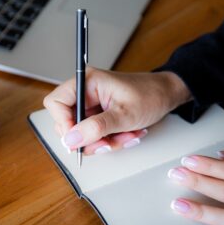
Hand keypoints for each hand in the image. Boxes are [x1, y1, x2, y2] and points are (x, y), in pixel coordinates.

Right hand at [43, 67, 190, 154]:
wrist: (168, 95)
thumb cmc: (150, 95)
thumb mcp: (124, 115)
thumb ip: (96, 127)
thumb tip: (71, 139)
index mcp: (88, 82)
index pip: (55, 102)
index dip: (63, 123)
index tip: (77, 139)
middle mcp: (86, 92)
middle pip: (67, 122)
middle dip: (89, 137)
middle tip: (107, 142)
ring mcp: (92, 105)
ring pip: (82, 133)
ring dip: (103, 141)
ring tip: (125, 136)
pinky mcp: (99, 115)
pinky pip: (94, 135)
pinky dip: (110, 140)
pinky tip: (126, 134)